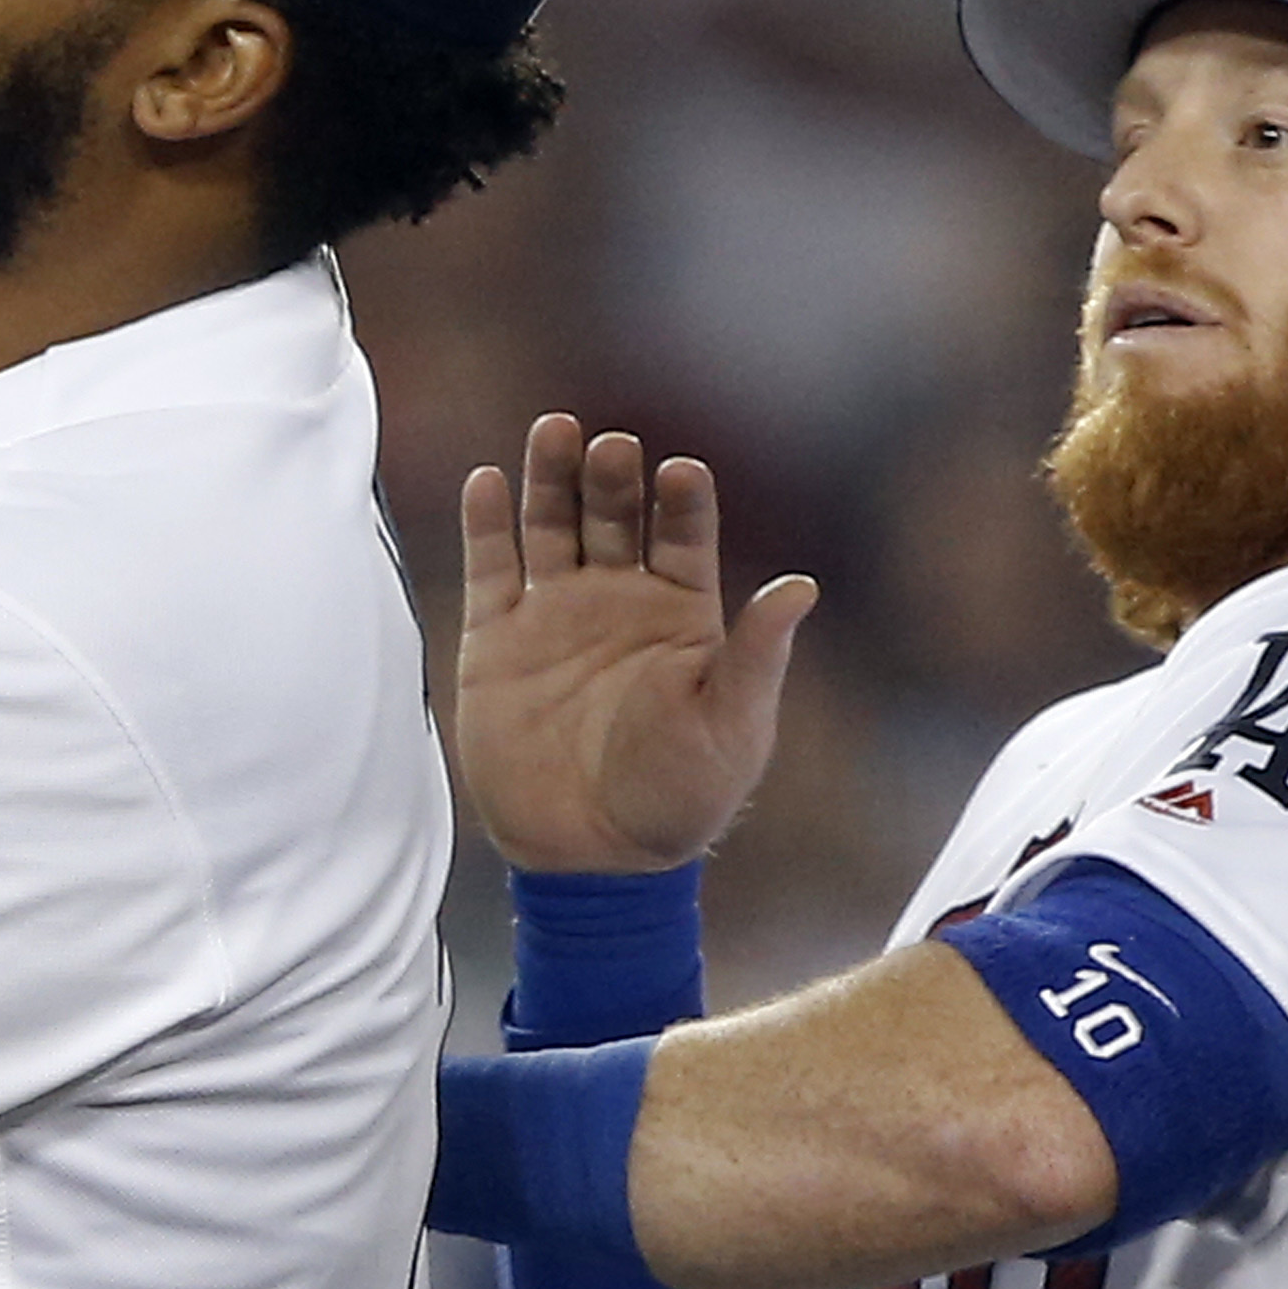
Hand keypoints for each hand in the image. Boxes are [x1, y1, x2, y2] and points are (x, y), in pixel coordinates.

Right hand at [455, 415, 815, 873]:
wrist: (593, 858)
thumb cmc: (678, 798)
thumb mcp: (731, 727)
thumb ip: (755, 655)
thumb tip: (801, 586)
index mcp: (682, 615)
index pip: (683, 536)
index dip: (683, 502)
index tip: (681, 473)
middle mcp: (618, 601)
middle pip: (615, 515)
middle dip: (613, 478)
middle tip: (611, 447)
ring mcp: (555, 614)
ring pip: (552, 525)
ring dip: (551, 477)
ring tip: (554, 431)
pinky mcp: (496, 642)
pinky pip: (491, 569)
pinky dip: (487, 524)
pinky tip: (489, 483)